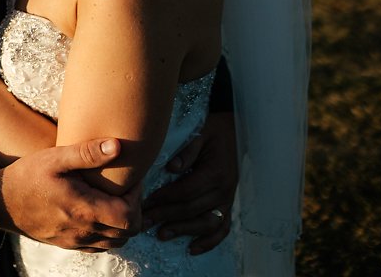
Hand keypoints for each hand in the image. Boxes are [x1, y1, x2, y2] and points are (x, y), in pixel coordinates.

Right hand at [0, 138, 140, 251]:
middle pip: (128, 233)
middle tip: (124, 189)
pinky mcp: (68, 244)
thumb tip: (118, 146)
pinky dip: (107, 233)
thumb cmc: (27, 176)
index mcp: (84, 209)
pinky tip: (97, 212)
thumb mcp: (54, 158)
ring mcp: (76, 241)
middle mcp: (84, 230)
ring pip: (116, 242)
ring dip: (122, 223)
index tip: (129, 180)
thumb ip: (87, 153)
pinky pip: (99, 247)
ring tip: (112, 200)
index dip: (138, 198)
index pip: (130, 217)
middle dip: (134, 210)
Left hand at [142, 110, 237, 253]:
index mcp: (215, 172)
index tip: (145, 203)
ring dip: (184, 231)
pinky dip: (209, 241)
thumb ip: (187, 150)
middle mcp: (224, 189)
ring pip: (207, 223)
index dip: (164, 199)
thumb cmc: (213, 131)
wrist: (235, 131)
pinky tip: (192, 248)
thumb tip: (171, 168)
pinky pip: (222, 228)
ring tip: (162, 235)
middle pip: (193, 209)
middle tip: (145, 222)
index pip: (186, 191)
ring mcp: (228, 200)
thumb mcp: (200, 133)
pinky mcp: (229, 205)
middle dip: (167, 217)